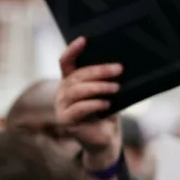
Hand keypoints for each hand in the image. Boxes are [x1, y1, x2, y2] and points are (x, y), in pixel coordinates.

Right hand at [57, 37, 122, 160]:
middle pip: (77, 76)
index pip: (66, 62)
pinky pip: (78, 108)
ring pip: (76, 91)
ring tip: (116, 87)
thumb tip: (118, 67)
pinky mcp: (65, 121)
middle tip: (118, 69)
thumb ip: (105, 82)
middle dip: (99, 71)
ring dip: (98, 87)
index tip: (84, 39)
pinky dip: (94, 104)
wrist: (105, 140)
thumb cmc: (107, 115)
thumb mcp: (107, 94)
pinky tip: (107, 104)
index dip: (73, 50)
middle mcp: (62, 93)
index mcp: (70, 82)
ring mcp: (61, 107)